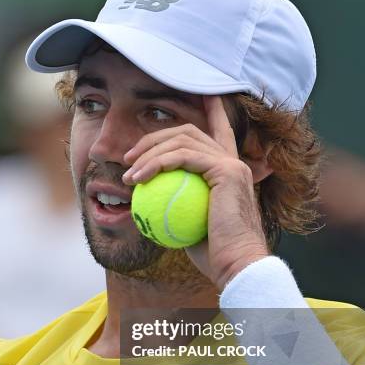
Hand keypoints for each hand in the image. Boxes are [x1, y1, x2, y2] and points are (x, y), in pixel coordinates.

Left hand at [122, 96, 268, 289]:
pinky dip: (156, 163)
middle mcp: (232, 162)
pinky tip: (138, 178)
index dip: (211, 112)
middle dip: (154, 138)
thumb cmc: (213, 255)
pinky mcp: (227, 170)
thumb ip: (176, 207)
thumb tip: (148, 205)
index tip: (199, 98)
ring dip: (149, 152)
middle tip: (129, 159)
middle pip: (188, 132)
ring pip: (183, 140)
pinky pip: (183, 156)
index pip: (218, 134)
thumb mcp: (187, 226)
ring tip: (129, 173)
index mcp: (228, 173)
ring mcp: (231, 164)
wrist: (236, 266)